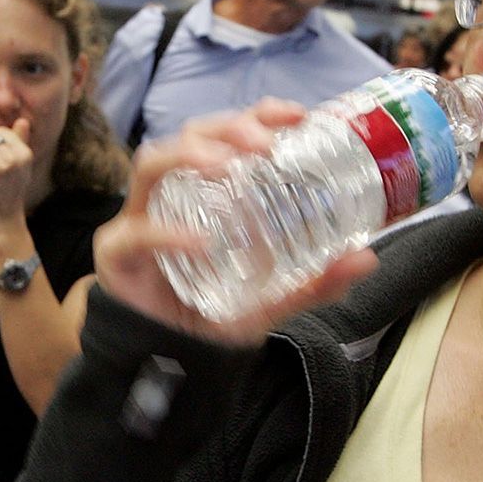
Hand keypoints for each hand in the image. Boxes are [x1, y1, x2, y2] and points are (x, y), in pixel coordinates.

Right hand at [94, 100, 375, 347]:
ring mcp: (139, 219)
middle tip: (266, 145)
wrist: (170, 366)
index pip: (228, 134)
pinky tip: (200, 243)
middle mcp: (172, 195)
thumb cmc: (211, 320)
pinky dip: (168, 234)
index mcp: (208, 192)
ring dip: (191, 155)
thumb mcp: (272, 299)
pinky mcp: (116, 253)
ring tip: (226, 166)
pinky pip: (138, 232)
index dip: (259, 115)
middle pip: (191, 134)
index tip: (297, 115)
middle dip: (229, 128)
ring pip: (152, 163)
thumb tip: (366, 257)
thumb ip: (316, 282)